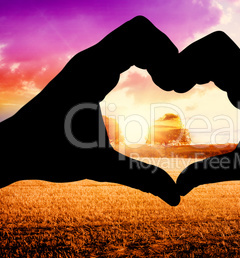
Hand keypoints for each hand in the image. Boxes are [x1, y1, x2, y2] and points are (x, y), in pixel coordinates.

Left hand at [0, 16, 179, 205]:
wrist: (12, 149)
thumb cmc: (48, 155)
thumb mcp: (100, 167)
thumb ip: (141, 178)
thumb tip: (176, 197)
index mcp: (92, 71)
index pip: (140, 35)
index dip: (166, 56)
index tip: (173, 87)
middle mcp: (91, 59)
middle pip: (142, 30)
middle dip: (166, 53)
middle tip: (173, 85)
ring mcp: (90, 61)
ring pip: (134, 36)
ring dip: (157, 55)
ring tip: (166, 84)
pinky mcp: (91, 69)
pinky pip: (126, 49)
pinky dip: (147, 59)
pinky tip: (154, 83)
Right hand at [151, 31, 239, 205]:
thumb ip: (209, 173)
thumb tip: (179, 187)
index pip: (215, 52)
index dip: (187, 63)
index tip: (175, 89)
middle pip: (215, 44)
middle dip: (189, 59)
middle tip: (176, 86)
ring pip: (221, 52)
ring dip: (197, 63)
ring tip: (182, 86)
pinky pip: (226, 65)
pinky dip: (207, 69)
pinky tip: (199, 88)